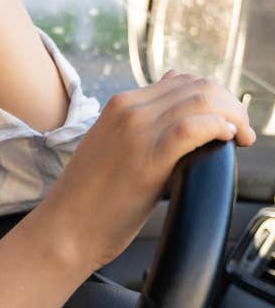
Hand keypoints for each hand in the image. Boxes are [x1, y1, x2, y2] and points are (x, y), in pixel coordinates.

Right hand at [45, 71, 255, 272]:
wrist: (66, 226)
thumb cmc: (91, 194)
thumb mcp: (112, 144)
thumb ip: (142, 121)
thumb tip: (173, 93)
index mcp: (119, 105)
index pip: (182, 80)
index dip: (214, 96)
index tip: (227, 120)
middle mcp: (128, 110)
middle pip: (198, 87)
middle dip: (230, 105)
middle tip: (240, 132)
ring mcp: (136, 131)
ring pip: (201, 101)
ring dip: (233, 117)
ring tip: (240, 138)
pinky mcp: (147, 159)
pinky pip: (194, 128)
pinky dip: (219, 127)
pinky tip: (227, 141)